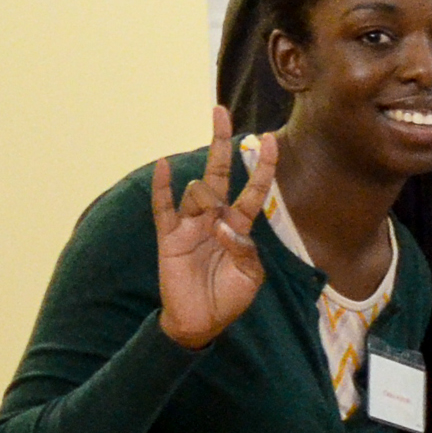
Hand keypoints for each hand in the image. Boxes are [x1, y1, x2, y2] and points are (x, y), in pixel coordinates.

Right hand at [155, 110, 277, 348]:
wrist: (201, 321)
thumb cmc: (229, 298)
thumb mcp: (251, 277)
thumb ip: (245, 250)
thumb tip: (223, 226)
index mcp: (240, 226)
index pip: (253, 189)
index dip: (262, 165)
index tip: (269, 139)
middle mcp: (215, 218)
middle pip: (219, 172)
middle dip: (221, 142)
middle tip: (220, 111)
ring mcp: (190, 224)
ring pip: (198, 192)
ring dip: (206, 201)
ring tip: (209, 228)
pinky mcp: (169, 237)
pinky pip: (163, 207)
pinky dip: (162, 187)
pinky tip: (164, 166)